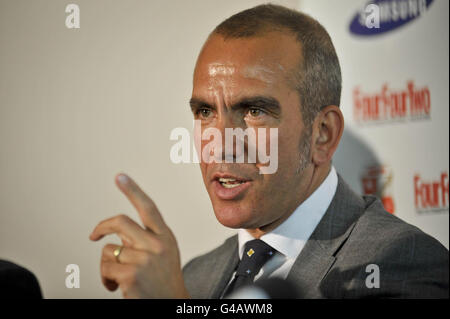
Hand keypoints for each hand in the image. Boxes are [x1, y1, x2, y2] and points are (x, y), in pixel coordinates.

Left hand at [89, 173, 188, 297]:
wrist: (172, 305)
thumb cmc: (164, 281)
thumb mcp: (164, 254)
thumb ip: (147, 238)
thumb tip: (118, 232)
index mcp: (165, 237)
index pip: (148, 208)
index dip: (133, 191)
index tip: (120, 176)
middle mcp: (157, 244)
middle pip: (120, 222)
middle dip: (102, 227)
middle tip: (94, 235)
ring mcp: (145, 259)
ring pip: (109, 251)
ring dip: (108, 266)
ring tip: (120, 278)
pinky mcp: (132, 274)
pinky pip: (105, 268)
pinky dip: (105, 279)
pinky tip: (117, 287)